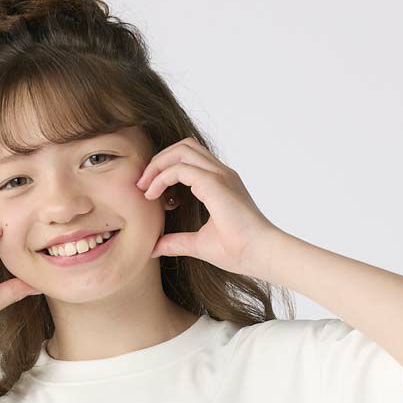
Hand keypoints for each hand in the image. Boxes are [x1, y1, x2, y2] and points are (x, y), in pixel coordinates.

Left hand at [135, 138, 284, 279]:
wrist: (260, 255)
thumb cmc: (239, 251)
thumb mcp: (198, 245)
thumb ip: (176, 242)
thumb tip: (153, 248)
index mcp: (220, 183)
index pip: (189, 159)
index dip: (165, 169)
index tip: (149, 193)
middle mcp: (221, 174)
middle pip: (183, 147)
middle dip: (158, 161)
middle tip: (142, 184)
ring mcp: (220, 176)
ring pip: (182, 150)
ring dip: (158, 164)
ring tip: (144, 186)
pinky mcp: (215, 184)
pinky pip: (181, 168)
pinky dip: (162, 177)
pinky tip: (152, 195)